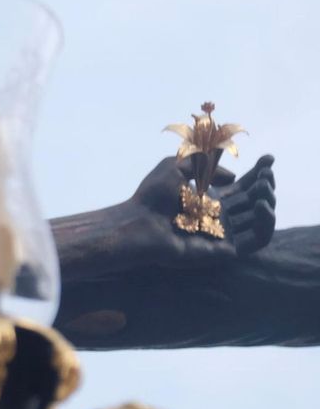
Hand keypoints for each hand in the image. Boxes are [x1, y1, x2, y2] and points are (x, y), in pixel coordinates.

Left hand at [122, 153, 275, 264]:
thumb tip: (232, 177)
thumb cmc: (152, 196)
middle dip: (265, 185)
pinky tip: (261, 206)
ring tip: (262, 189)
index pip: (243, 186)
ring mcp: (224, 234)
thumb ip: (203, 162)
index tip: (268, 159)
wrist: (139, 223)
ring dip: (269, 203)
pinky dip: (266, 224)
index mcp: (210, 199)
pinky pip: (256, 240)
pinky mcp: (226, 249)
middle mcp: (219, 217)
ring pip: (260, 221)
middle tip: (265, 175)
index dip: (258, 173)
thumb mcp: (176, 166)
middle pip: (254, 201)